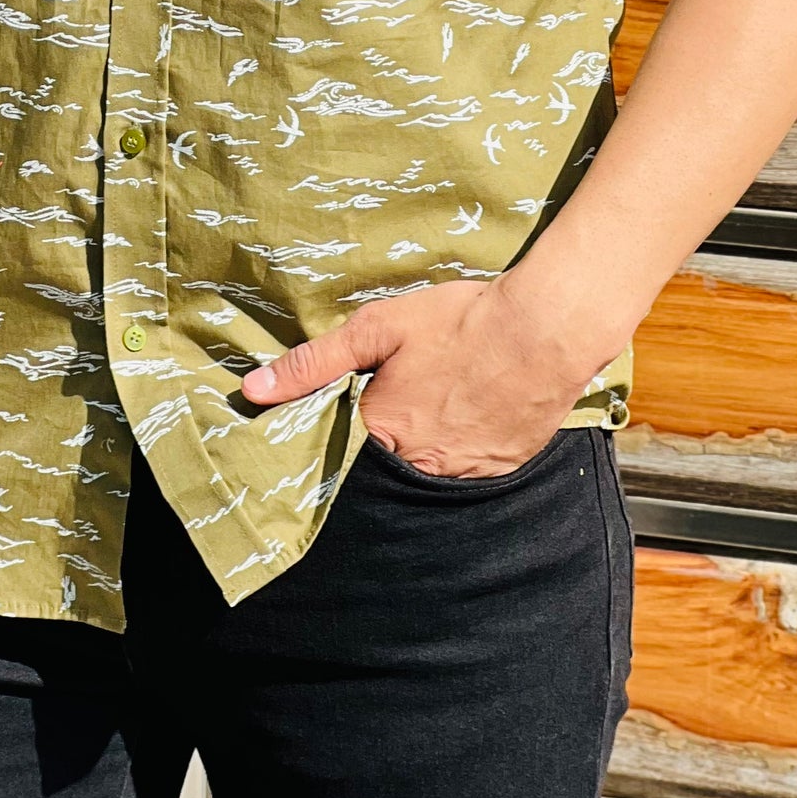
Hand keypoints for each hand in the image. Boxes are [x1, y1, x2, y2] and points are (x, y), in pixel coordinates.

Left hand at [239, 277, 591, 478]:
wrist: (543, 331)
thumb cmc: (459, 322)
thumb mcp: (378, 329)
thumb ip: (314, 362)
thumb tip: (252, 390)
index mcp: (381, 433)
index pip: (340, 450)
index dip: (338, 429)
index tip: (343, 412)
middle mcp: (418, 467)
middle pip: (383, 466)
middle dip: (383, 442)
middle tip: (401, 401)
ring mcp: (462, 475)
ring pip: (425, 473)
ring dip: (423, 447)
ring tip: (437, 405)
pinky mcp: (499, 471)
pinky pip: (467, 472)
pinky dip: (461, 449)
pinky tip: (467, 414)